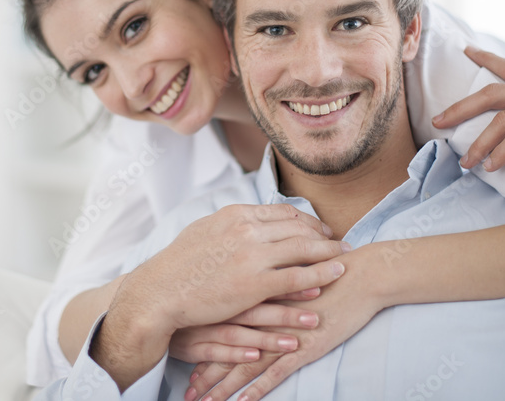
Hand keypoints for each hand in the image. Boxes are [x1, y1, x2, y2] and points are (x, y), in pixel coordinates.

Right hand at [92, 204, 345, 389]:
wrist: (159, 291)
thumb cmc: (178, 265)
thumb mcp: (204, 230)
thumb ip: (229, 223)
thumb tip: (245, 217)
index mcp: (235, 215)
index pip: (282, 212)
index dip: (306, 221)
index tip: (319, 229)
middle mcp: (246, 230)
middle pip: (298, 228)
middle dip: (323, 235)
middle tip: (341, 242)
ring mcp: (251, 256)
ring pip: (302, 250)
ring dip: (328, 254)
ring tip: (346, 259)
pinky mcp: (253, 284)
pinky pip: (296, 278)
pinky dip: (318, 276)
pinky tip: (333, 278)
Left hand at [185, 244, 386, 400]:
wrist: (360, 274)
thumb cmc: (327, 269)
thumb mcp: (288, 268)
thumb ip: (267, 277)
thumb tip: (251, 283)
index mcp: (255, 294)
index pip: (219, 321)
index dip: (200, 340)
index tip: (181, 356)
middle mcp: (262, 314)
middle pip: (225, 346)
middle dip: (205, 370)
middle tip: (187, 391)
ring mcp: (281, 332)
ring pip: (244, 364)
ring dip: (222, 386)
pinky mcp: (303, 348)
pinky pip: (274, 373)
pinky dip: (256, 389)